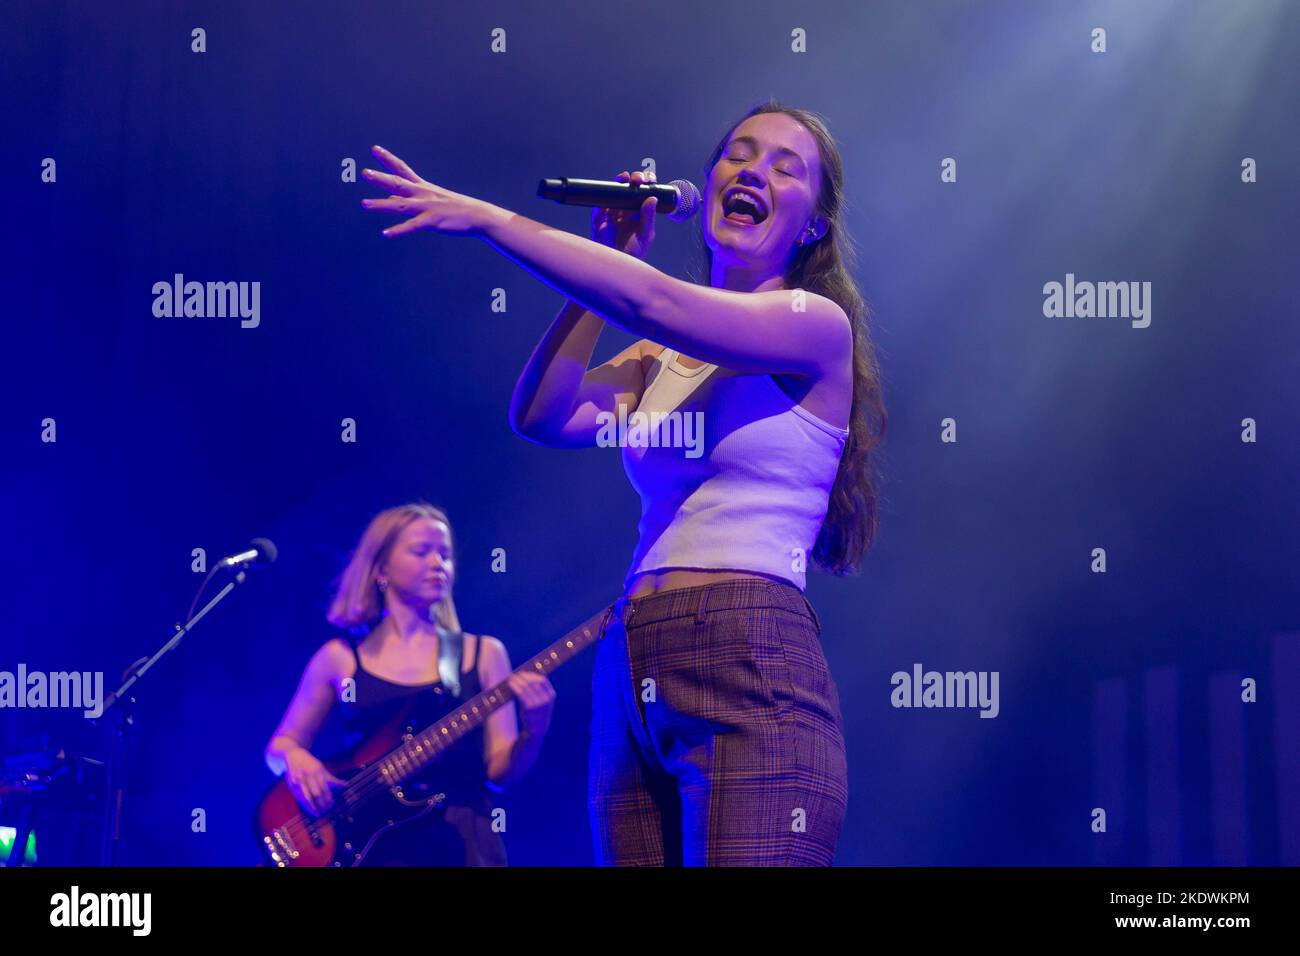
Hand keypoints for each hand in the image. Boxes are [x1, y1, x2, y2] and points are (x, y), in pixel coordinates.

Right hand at [283, 747, 345, 816]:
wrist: (294, 755)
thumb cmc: (310, 763)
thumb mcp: (322, 768)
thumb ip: (332, 779)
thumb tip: (346, 785)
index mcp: (317, 771)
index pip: (324, 787)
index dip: (328, 798)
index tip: (331, 805)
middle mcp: (308, 775)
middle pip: (316, 793)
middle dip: (321, 803)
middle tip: (325, 811)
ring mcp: (299, 780)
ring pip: (306, 797)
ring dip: (312, 807)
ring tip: (317, 814)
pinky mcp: (291, 784)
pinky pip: (298, 797)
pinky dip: (303, 804)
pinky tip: (308, 809)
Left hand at [360, 145, 493, 237]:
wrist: (478, 215)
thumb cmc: (455, 208)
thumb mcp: (431, 199)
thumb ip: (408, 199)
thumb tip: (390, 199)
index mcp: (423, 187)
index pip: (402, 169)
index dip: (387, 158)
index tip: (374, 148)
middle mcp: (422, 194)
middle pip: (398, 184)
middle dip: (380, 178)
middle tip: (364, 172)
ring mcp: (427, 207)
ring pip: (400, 205)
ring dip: (381, 204)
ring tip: (364, 204)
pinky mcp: (432, 221)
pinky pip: (412, 226)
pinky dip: (399, 230)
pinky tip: (386, 234)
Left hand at [507, 671, 555, 736]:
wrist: (538, 728)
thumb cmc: (539, 711)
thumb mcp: (545, 701)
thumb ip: (541, 690)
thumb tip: (530, 676)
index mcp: (551, 696)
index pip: (543, 680)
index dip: (533, 675)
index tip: (526, 673)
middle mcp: (545, 699)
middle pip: (532, 682)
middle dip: (523, 676)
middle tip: (516, 674)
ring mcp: (537, 704)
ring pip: (525, 687)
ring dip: (517, 680)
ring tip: (511, 678)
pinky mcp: (528, 708)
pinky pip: (520, 694)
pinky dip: (515, 687)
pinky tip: (510, 684)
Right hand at [591, 169, 656, 259]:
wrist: (617, 266)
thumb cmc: (633, 252)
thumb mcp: (646, 235)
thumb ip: (649, 217)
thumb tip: (652, 198)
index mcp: (639, 213)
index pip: (643, 193)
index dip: (646, 183)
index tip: (650, 179)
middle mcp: (626, 210)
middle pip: (629, 188)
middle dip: (634, 179)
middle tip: (637, 179)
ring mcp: (612, 212)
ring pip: (614, 191)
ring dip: (619, 182)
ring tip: (624, 178)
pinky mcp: (599, 218)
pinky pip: (599, 204)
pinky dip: (603, 197)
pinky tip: (609, 192)